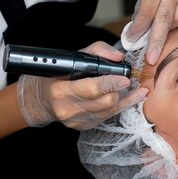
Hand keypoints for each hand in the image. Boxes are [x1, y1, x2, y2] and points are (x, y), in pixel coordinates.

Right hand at [17, 41, 148, 129]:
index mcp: (61, 90)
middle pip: (105, 102)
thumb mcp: (74, 57)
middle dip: (119, 91)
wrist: (42, 98)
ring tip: (135, 90)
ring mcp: (75, 121)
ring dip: (123, 99)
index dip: (111, 83)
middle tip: (127, 81)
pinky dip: (117, 107)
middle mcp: (67, 108)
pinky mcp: (83, 127)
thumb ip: (97, 51)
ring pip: (109, 111)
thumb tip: (118, 57)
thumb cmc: (59, 74)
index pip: (92, 88)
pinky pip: (106, 117)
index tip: (124, 78)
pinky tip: (125, 98)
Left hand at [128, 0, 177, 64]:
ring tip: (156, 42)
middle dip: (157, 40)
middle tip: (151, 59)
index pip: (148, 8)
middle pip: (166, 18)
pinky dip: (176, 20)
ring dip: (167, 31)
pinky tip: (168, 26)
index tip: (132, 42)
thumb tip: (138, 24)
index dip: (140, 28)